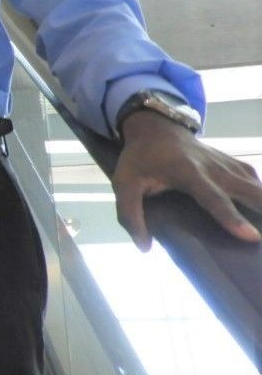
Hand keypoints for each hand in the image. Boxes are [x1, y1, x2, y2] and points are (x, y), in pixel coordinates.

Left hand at [112, 112, 261, 251]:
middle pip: (246, 189)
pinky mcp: (232, 163)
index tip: (252, 236)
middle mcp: (213, 168)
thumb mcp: (125, 182)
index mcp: (188, 172)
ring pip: (254, 183)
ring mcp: (226, 163)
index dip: (231, 217)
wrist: (156, 126)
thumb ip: (130, 213)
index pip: (213, 198)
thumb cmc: (140, 158)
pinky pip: (252, 177)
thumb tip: (144, 248)